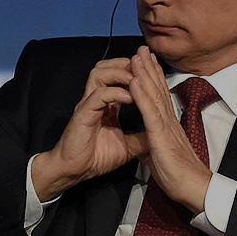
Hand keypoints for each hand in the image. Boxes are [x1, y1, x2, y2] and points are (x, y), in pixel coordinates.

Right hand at [33, 58, 147, 199]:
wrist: (76, 171)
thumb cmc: (96, 158)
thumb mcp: (128, 147)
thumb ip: (142, 136)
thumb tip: (160, 134)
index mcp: (106, 105)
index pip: (119, 77)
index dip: (135, 71)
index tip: (151, 68)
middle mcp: (95, 100)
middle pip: (106, 67)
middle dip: (126, 63)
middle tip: (143, 67)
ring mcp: (88, 104)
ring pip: (100, 73)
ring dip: (120, 73)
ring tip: (138, 80)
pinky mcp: (83, 113)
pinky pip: (99, 94)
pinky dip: (116, 92)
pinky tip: (130, 97)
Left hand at [129, 45, 211, 212]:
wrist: (194, 187)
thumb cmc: (179, 175)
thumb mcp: (161, 155)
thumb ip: (153, 145)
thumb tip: (144, 144)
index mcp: (168, 124)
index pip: (159, 96)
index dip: (153, 78)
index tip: (146, 62)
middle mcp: (169, 120)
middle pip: (157, 89)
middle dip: (149, 67)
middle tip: (142, 48)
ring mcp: (166, 125)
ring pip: (154, 94)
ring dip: (144, 73)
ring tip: (137, 55)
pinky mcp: (161, 134)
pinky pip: (150, 111)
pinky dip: (142, 94)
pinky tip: (135, 80)